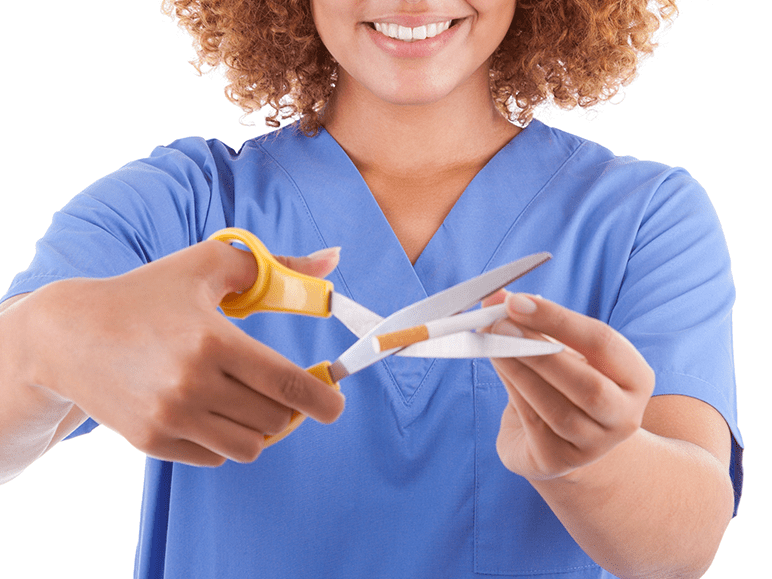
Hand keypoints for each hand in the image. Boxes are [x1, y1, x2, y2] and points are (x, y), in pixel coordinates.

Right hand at [22, 241, 344, 465]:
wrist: (70, 335)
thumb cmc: (148, 293)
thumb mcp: (209, 265)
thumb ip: (277, 267)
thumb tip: (333, 260)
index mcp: (214, 340)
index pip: (287, 384)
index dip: (323, 399)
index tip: (335, 403)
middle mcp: (192, 385)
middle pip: (275, 419)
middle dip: (286, 405)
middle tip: (276, 387)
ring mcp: (170, 418)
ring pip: (250, 446)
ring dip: (259, 426)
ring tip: (243, 398)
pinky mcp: (152, 441)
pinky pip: (215, 457)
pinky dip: (223, 438)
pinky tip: (207, 409)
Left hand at [481, 291, 653, 480]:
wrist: (563, 442)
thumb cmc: (563, 385)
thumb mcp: (559, 351)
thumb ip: (533, 324)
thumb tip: (495, 298)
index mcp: (635, 378)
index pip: (603, 342)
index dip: (558, 320)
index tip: (518, 302)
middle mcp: (624, 415)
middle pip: (587, 383)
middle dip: (538, 350)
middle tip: (500, 323)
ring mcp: (595, 444)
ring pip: (558, 409)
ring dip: (520, 371)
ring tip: (492, 343)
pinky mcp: (559, 461)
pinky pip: (535, 424)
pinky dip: (513, 390)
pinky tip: (497, 367)